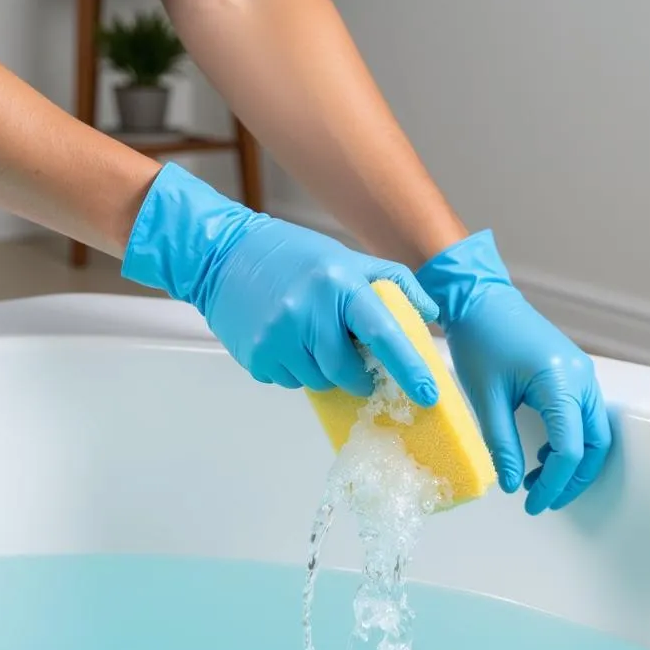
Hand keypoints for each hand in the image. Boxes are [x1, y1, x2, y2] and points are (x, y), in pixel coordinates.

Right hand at [122, 163, 439, 405]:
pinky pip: (290, 382)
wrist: (221, 255)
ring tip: (310, 340)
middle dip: (358, 377)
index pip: (383, 334)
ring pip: (318, 382)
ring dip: (323, 371)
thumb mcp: (345, 258)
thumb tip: (429, 316)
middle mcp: (307, 312)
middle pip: (348, 373)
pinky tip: (286, 342)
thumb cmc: (292, 256)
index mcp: (338, 284)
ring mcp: (278, 338)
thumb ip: (392, 284)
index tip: (428, 395)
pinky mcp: (256, 357)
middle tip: (357, 366)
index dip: (408, 368)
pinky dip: (295, 370)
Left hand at [417, 230, 611, 512]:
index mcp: (559, 382)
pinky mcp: (575, 374)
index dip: (553, 484)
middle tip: (542, 501)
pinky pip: (584, 417)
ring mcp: (582, 374)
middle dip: (572, 480)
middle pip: (594, 445)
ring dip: (572, 463)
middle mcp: (581, 377)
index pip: (569, 449)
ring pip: (594, 433)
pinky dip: (570, 443)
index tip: (532, 504)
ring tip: (535, 481)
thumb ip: (501, 444)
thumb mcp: (485, 398)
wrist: (481, 300)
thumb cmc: (480, 341)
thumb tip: (509, 485)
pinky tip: (541, 456)